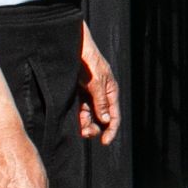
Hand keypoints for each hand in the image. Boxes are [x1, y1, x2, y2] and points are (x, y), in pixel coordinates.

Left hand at [77, 26, 119, 143]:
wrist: (73, 46)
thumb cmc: (88, 60)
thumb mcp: (96, 82)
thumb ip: (101, 102)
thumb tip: (107, 120)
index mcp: (111, 90)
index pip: (114, 115)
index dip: (111, 130)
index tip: (105, 142)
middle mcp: (101, 94)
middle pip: (102, 117)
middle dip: (97, 128)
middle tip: (87, 134)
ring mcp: (89, 93)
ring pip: (90, 115)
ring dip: (87, 125)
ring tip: (82, 131)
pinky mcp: (78, 92)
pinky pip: (81, 109)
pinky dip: (80, 118)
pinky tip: (77, 124)